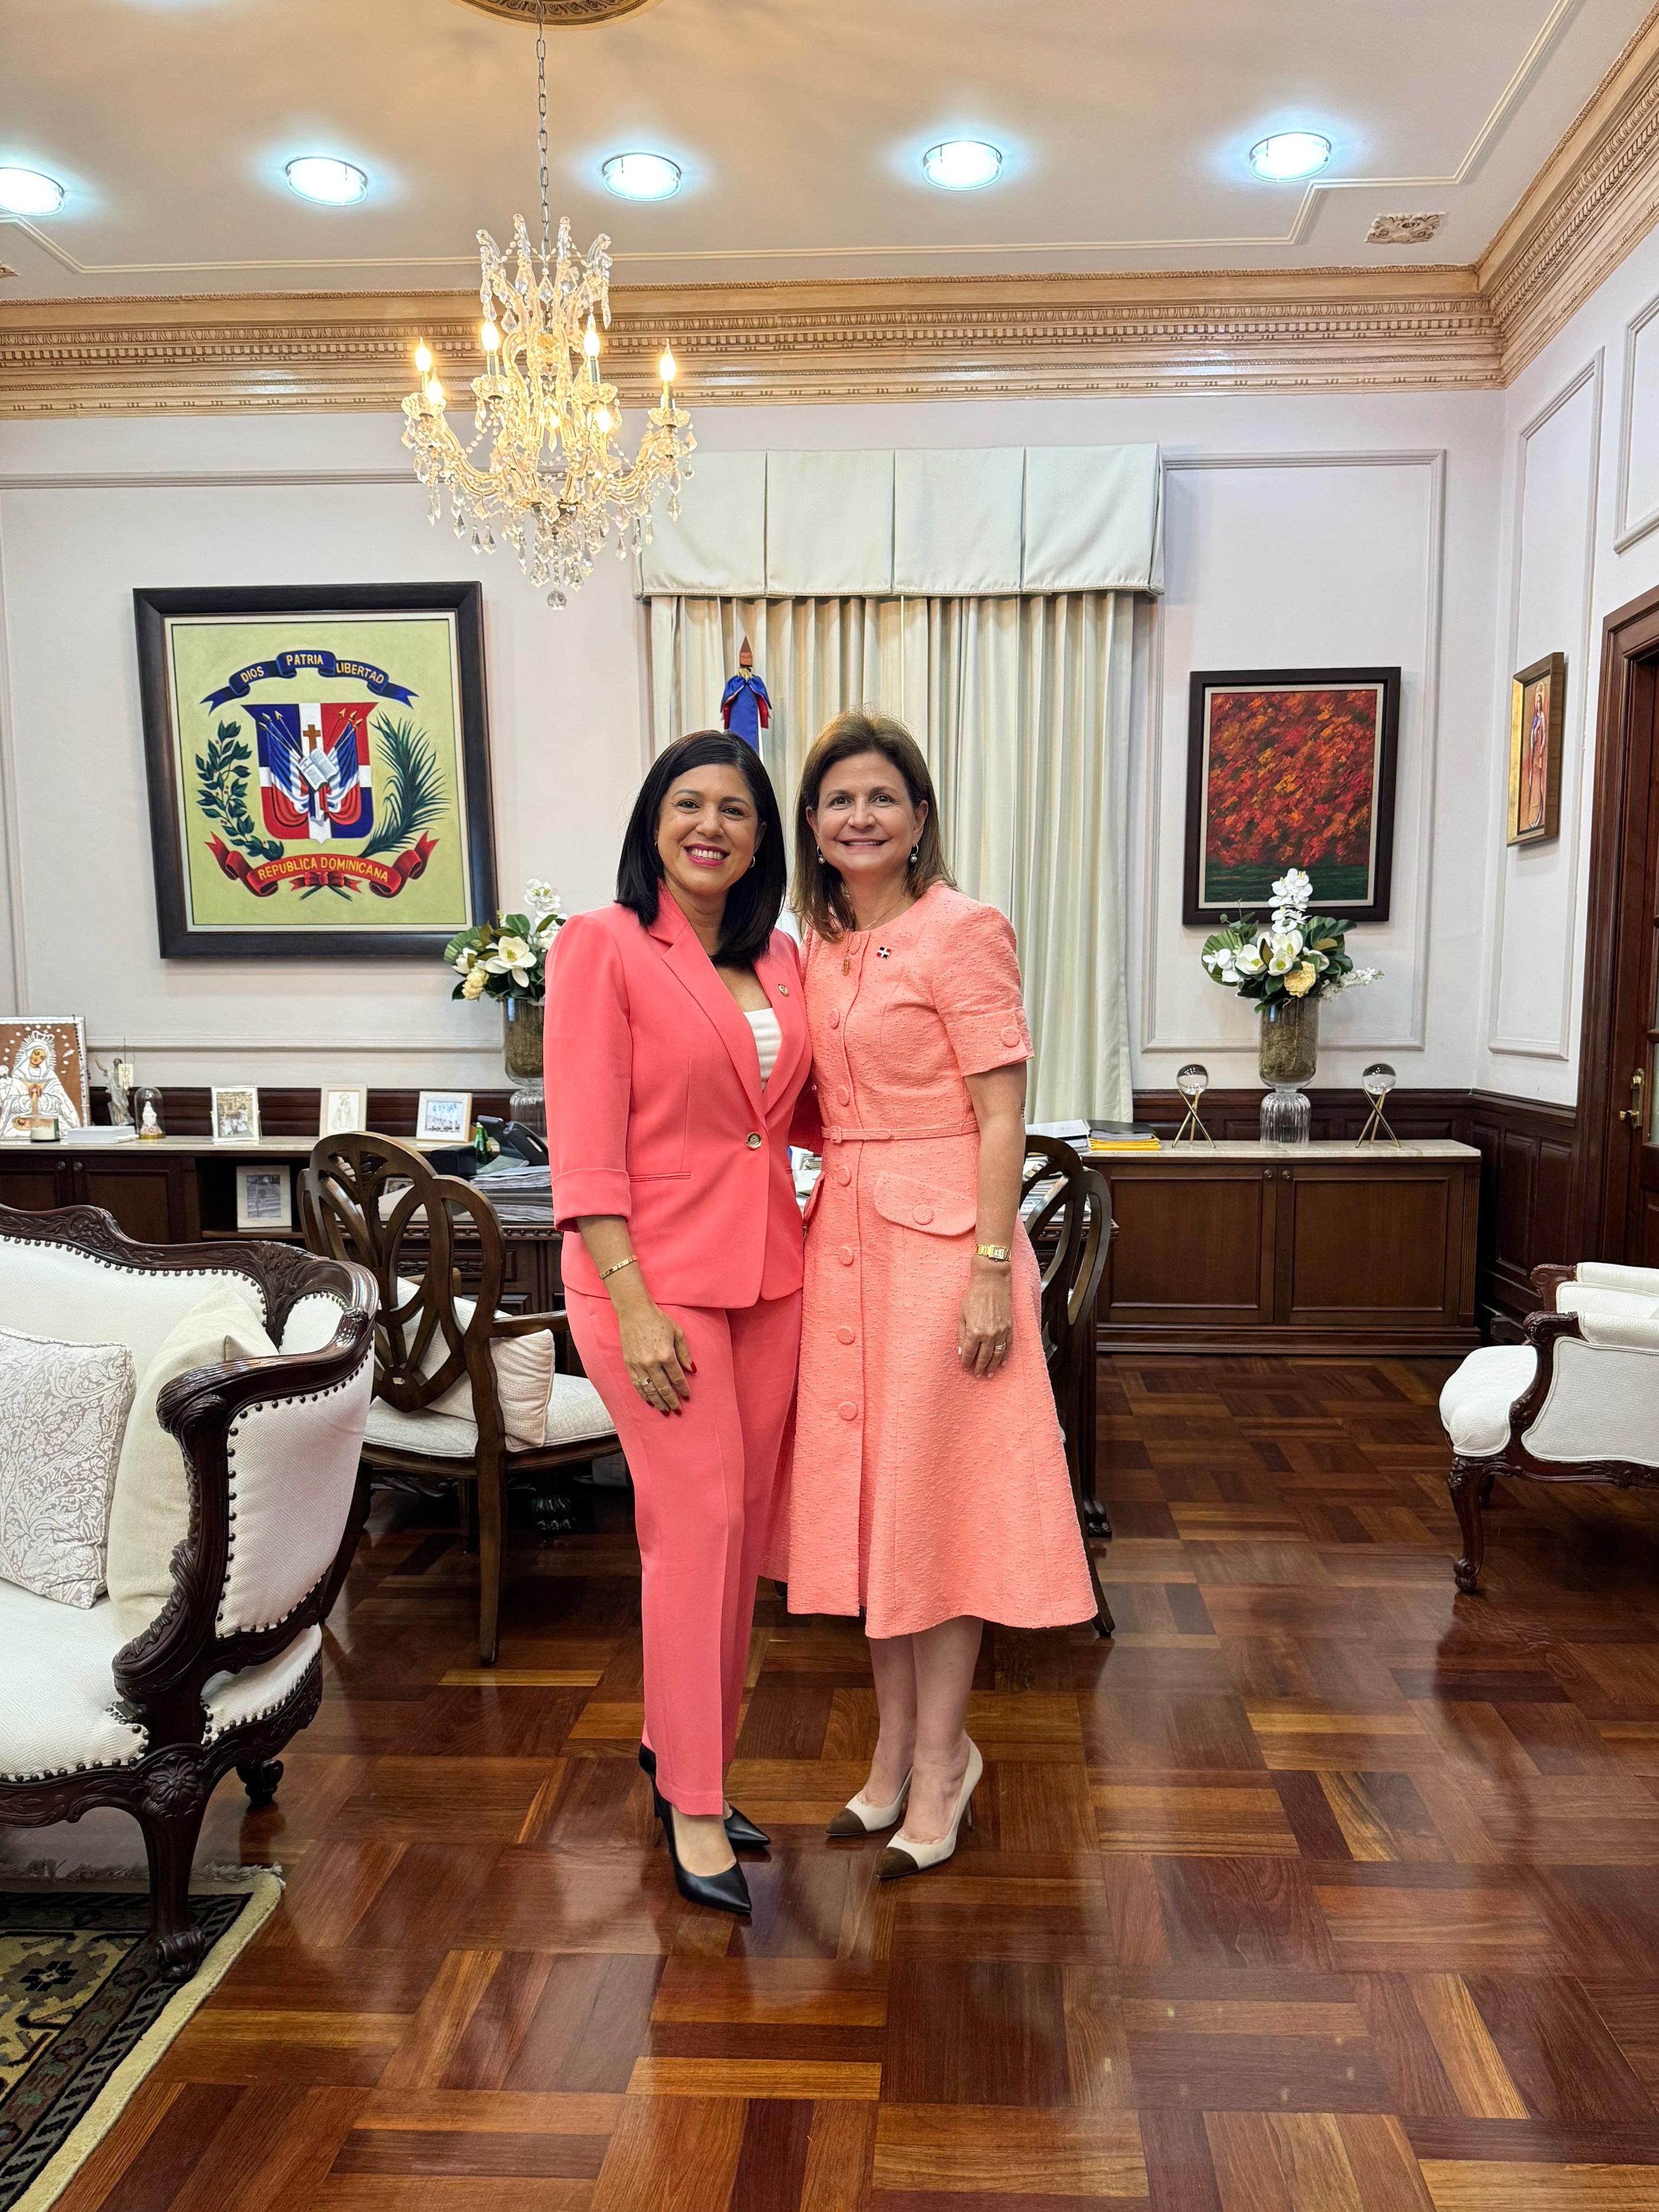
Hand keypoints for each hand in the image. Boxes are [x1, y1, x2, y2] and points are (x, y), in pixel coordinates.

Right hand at [616, 1289, 693, 1413]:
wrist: (634, 1312)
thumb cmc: (658, 1320)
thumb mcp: (677, 1333)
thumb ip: (684, 1353)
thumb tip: (692, 1369)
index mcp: (666, 1355)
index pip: (677, 1378)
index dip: (683, 1389)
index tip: (687, 1397)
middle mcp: (652, 1363)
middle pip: (664, 1388)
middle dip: (672, 1401)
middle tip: (678, 1410)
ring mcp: (639, 1365)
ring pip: (650, 1390)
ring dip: (659, 1402)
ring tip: (665, 1411)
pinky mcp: (629, 1364)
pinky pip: (637, 1384)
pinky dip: (644, 1395)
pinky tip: (649, 1401)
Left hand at [957, 1256, 1013, 1377]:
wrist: (992, 1281)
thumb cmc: (974, 1294)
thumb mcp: (962, 1315)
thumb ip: (961, 1335)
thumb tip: (961, 1351)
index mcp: (974, 1331)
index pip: (969, 1353)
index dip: (966, 1362)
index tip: (965, 1367)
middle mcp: (988, 1334)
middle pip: (984, 1357)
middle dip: (979, 1367)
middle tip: (977, 1374)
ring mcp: (1000, 1331)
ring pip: (997, 1355)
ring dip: (993, 1366)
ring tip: (989, 1373)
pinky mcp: (1009, 1327)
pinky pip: (1008, 1346)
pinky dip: (1005, 1356)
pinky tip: (1002, 1363)